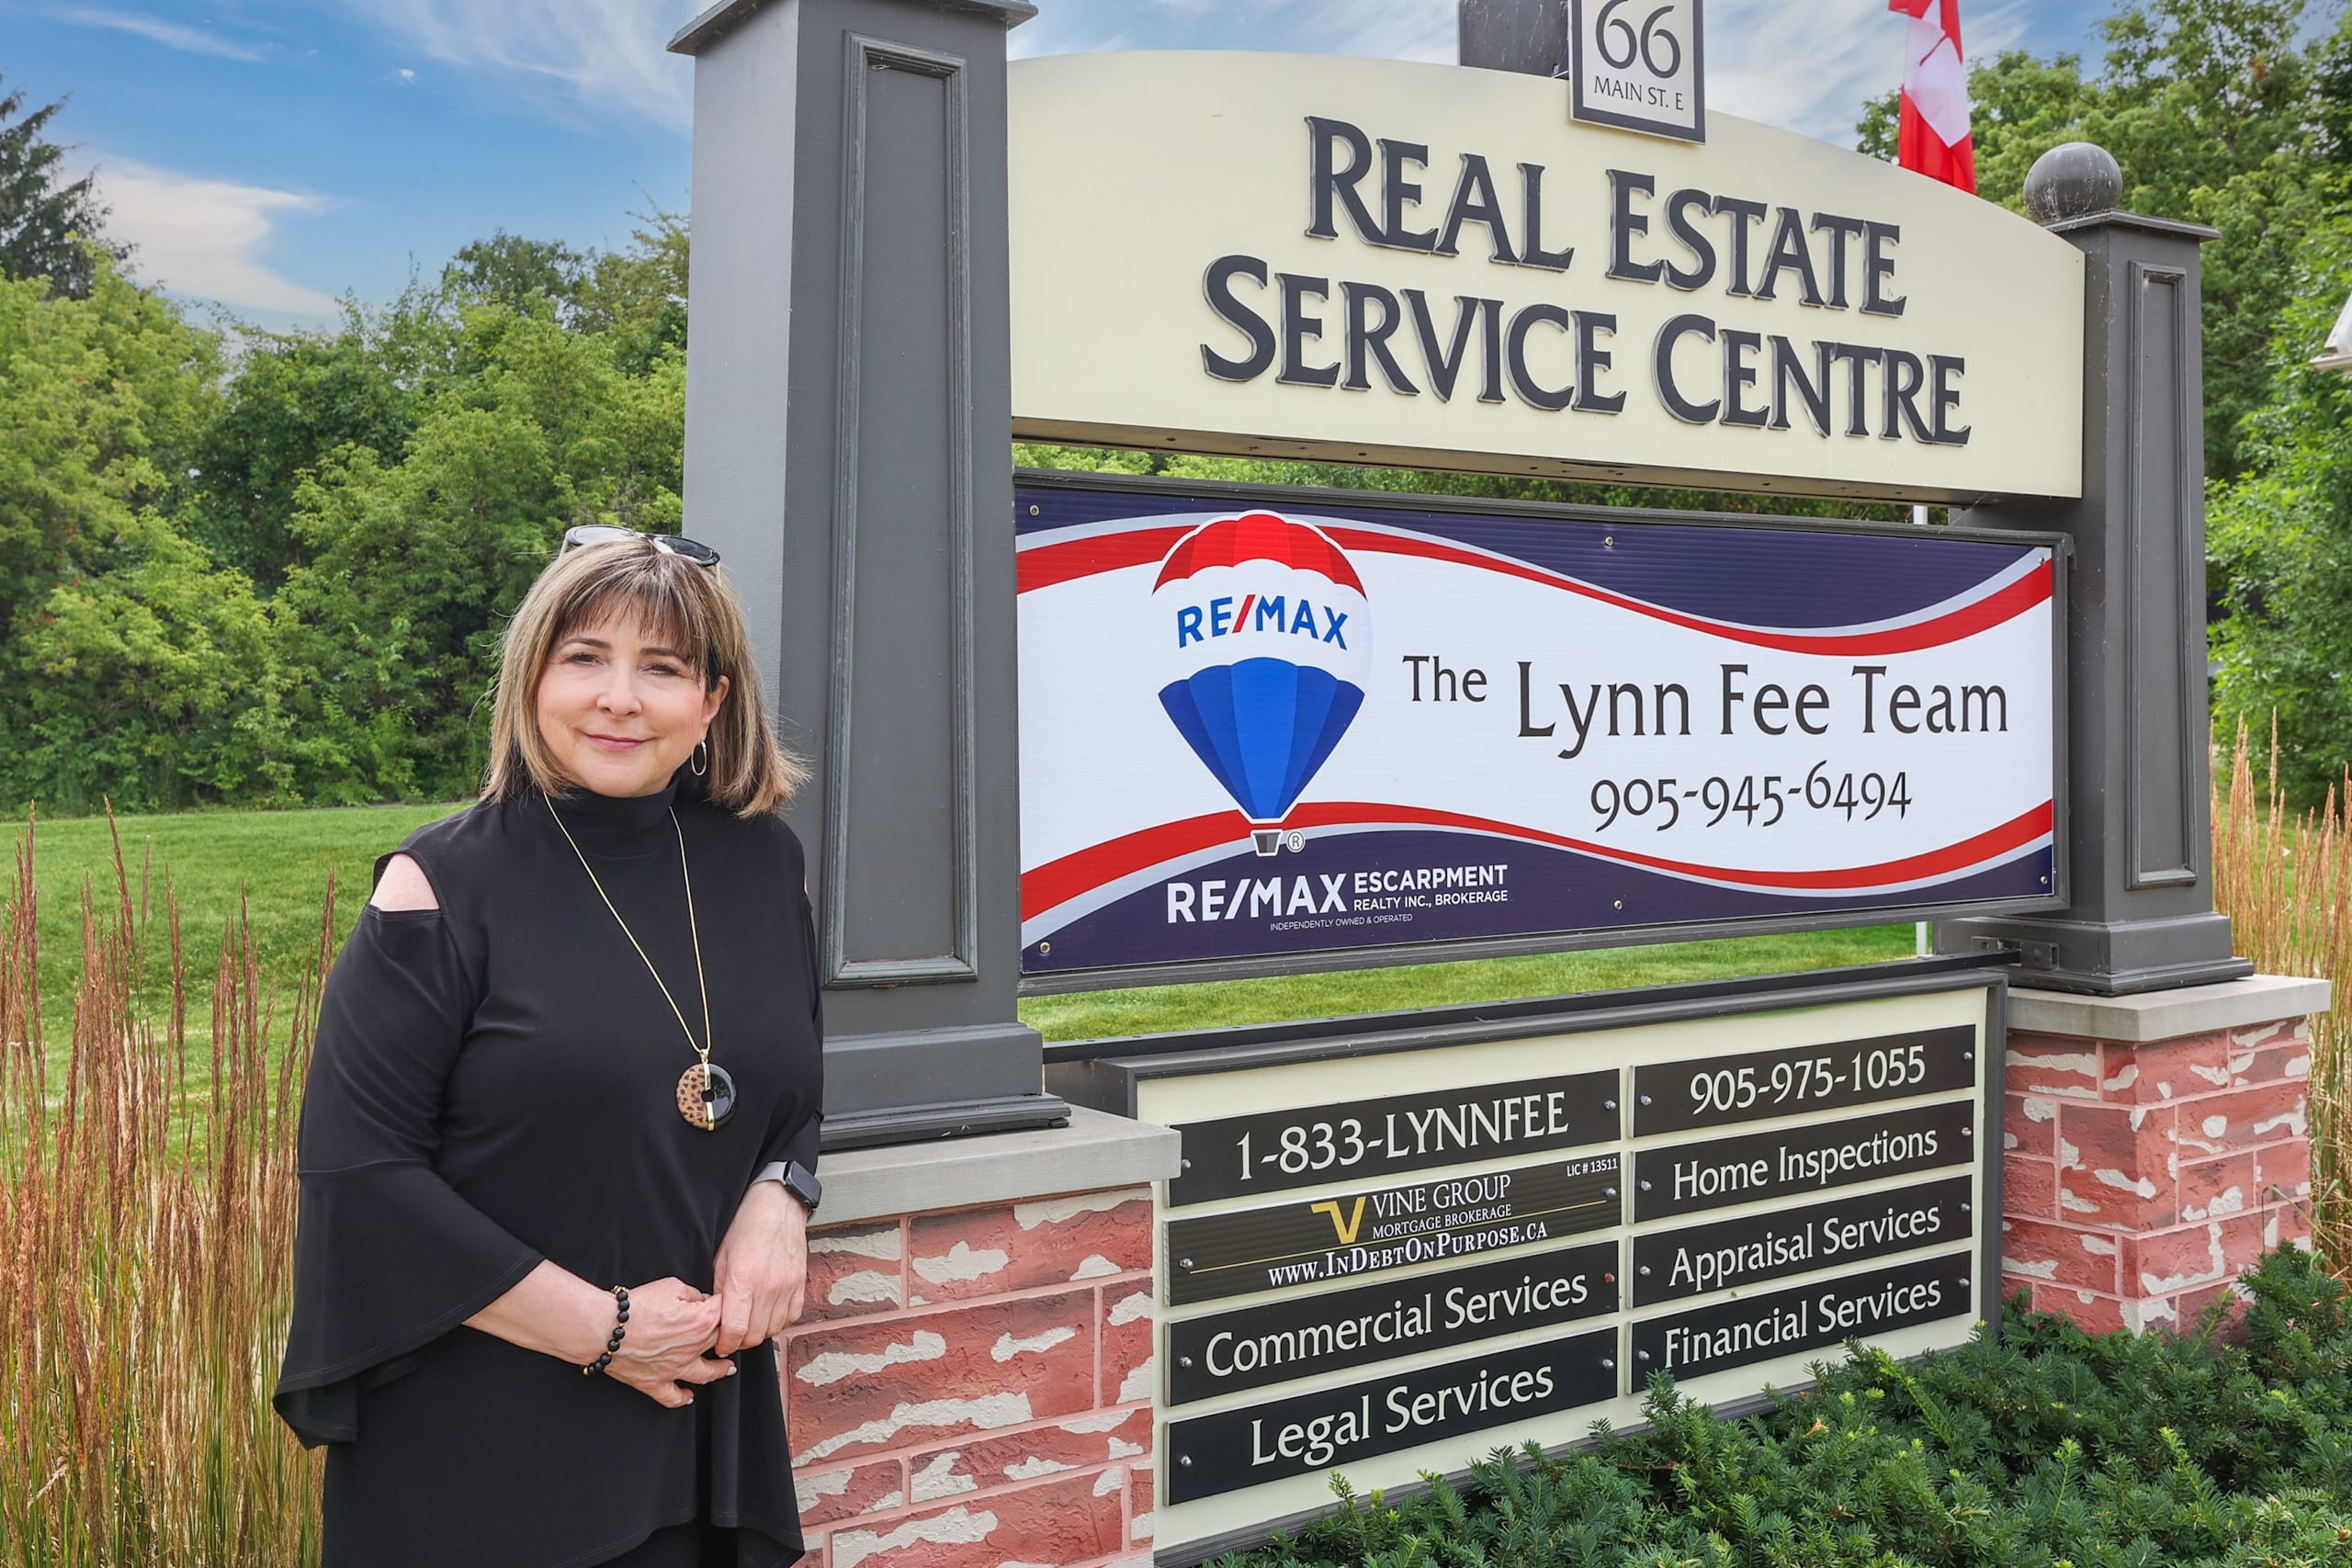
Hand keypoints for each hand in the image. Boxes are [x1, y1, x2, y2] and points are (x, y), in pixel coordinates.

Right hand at [605, 1276, 732, 1408]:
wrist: (605, 1328)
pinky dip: (683, 1398)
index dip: (727, 1305)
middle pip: (721, 1342)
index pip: (726, 1313)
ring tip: (729, 1369)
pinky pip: (673, 1397)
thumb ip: (692, 1294)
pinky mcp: (655, 1383)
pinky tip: (689, 1397)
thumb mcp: (671, 1286)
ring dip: (720, 1370)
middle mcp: (693, 1348)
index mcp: (702, 1322)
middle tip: (732, 1333)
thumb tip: (701, 1300)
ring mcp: (676, 1369)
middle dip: (729, 1335)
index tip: (727, 1302)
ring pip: (707, 1374)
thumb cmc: (636, 1305)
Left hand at [712, 1181, 809, 1355]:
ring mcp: (788, 1286)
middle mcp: (768, 1287)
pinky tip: (768, 1313)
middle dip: (740, 1341)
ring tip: (749, 1324)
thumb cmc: (746, 1227)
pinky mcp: (800, 1284)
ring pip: (773, 1330)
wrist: (778, 1205)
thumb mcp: (721, 1257)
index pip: (734, 1330)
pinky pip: (791, 1317)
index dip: (724, 1344)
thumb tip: (716, 1318)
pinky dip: (778, 1321)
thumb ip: (720, 1291)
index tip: (719, 1344)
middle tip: (731, 1335)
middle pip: (755, 1336)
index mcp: (743, 1280)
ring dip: (759, 1332)